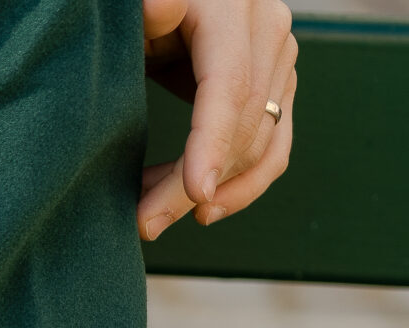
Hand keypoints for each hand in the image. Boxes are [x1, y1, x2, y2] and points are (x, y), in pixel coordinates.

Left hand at [140, 0, 296, 240]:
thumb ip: (144, 16)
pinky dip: (244, 185)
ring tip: (153, 214)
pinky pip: (275, 146)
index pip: (230, 86)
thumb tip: (159, 5)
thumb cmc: (135, 12)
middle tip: (145, 224)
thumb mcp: (129, 12)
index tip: (194, 192)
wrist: (166, 5)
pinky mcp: (279, 84)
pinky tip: (204, 210)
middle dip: (195, 183)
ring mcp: (279, 57)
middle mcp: (268, 28)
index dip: (211, 143)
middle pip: (246, 122)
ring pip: (261, 142)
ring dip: (211, 189)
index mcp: (232, 5)